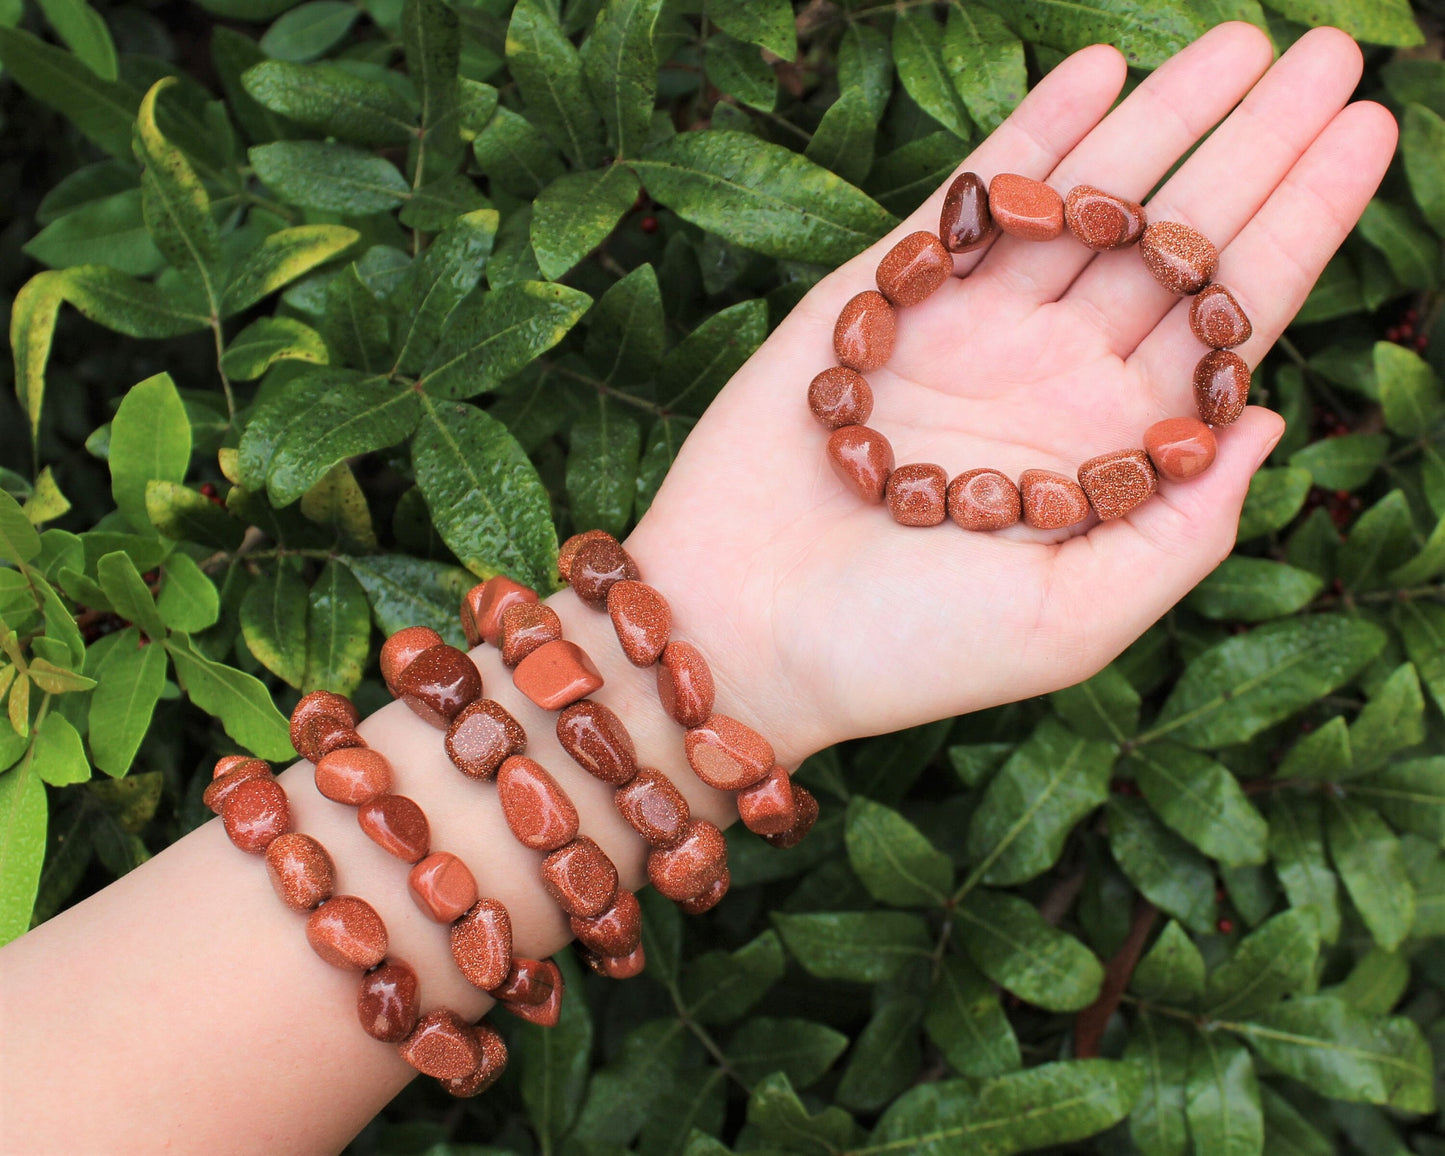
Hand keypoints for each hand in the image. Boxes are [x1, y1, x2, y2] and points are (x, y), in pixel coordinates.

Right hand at [627, 23, 1396, 763]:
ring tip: (1245, 44)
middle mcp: (1050, 378)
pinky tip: (1099, 74)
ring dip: (1161, 119)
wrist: (746, 630)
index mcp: (1109, 452)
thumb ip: (1184, 529)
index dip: (1302, 225)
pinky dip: (1032, 134)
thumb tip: (1266, 420)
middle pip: (1174, 244)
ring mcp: (968, 330)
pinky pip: (970, 200)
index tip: (1367, 134)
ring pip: (1085, 204)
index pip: (1227, 323)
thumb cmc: (908, 649)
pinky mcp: (882, 297)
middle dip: (1254, 148)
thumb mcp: (1077, 622)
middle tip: (1331, 54)